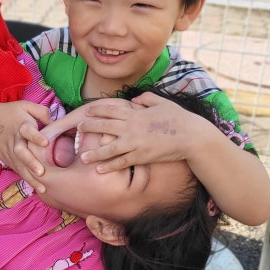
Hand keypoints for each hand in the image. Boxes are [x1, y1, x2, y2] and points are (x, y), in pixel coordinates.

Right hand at [0, 101, 52, 192]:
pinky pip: (17, 170)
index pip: (28, 131)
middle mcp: (15, 140)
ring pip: (19, 166)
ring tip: (42, 188)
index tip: (45, 142)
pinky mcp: (7, 159)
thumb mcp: (25, 105)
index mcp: (21, 125)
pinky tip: (37, 188)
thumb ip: (42, 112)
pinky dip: (26, 179)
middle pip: (21, 152)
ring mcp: (9, 152)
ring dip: (30, 177)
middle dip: (31, 163)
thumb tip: (54, 124)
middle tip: (41, 172)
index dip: (36, 136)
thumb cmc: (11, 112)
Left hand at [71, 93, 206, 172]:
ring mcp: (135, 143)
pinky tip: (99, 170)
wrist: (191, 136)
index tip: (87, 112)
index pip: (111, 110)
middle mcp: (132, 127)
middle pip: (104, 126)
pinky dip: (110, 166)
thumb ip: (146, 99)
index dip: (97, 111)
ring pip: (109, 148)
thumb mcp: (162, 102)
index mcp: (136, 113)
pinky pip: (122, 162)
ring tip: (82, 157)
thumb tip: (134, 99)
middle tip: (77, 129)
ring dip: (94, 153)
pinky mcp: (141, 156)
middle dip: (89, 127)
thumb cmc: (179, 118)